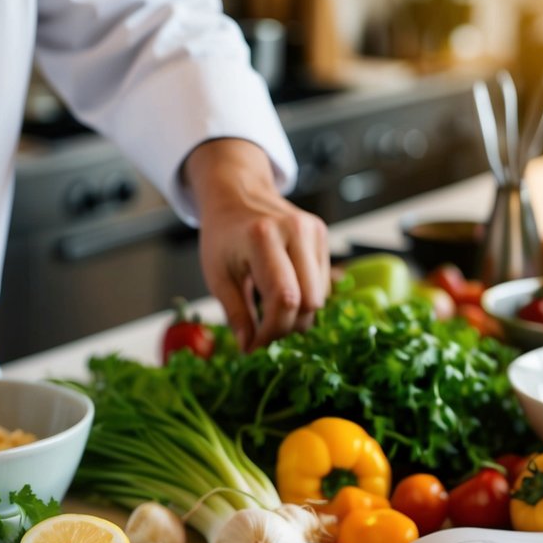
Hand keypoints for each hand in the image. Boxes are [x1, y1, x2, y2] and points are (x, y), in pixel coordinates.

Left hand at [183, 139, 330, 350]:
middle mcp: (294, 230)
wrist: (237, 194)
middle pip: (309, 301)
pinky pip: (323, 282)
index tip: (256, 344)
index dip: (272, 330)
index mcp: (262, 237)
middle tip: (264, 330)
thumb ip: (236, 314)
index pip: (284, 298)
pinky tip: (285, 288)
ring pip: (320, 295)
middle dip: (287, 325)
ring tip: (272, 309)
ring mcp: (313, 230)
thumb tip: (250, 348)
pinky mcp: (322, 234)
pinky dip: (306, 296)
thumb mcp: (218, 276)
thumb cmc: (223, 236)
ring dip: (299, 314)